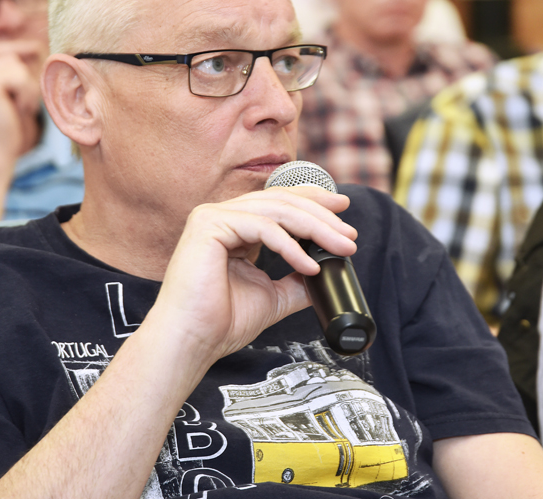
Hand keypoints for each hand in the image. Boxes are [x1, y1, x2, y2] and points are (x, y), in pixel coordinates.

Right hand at [0, 40, 46, 165]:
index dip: (13, 48)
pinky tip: (21, 110)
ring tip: (21, 109)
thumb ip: (3, 77)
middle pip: (2, 54)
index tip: (36, 49)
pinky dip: (27, 93)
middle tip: (33, 86)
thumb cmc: (1, 135)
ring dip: (26, 87)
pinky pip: (19, 76)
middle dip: (22, 69)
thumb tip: (30, 48)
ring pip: (13, 64)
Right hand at [150, 185, 357, 379]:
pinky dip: (290, 245)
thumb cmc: (220, 322)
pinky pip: (261, 227)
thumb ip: (295, 280)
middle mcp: (221, 215)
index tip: (343, 212)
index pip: (278, 202)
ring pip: (276, 211)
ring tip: (340, 247)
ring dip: (315, 228)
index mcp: (234, 227)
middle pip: (282, 202)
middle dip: (322, 216)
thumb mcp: (272, 296)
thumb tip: (325, 272)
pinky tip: (309, 264)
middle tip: (350, 233)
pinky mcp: (209, 225)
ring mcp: (213, 217)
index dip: (313, 201)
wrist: (192, 341)